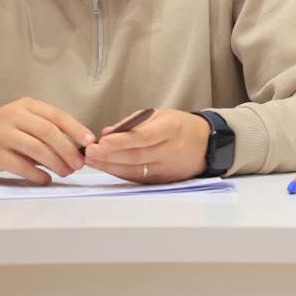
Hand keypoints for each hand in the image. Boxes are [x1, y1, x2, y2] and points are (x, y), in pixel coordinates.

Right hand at [0, 97, 94, 183]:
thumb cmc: (7, 132)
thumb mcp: (26, 122)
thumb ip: (48, 131)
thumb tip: (79, 147)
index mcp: (27, 106)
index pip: (57, 115)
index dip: (76, 129)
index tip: (90, 142)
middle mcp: (14, 116)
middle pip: (48, 132)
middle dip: (68, 149)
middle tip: (79, 164)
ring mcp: (2, 134)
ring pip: (36, 148)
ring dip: (55, 162)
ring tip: (66, 172)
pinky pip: (20, 165)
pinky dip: (36, 174)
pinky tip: (46, 179)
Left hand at [84, 108, 210, 183]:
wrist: (206, 144)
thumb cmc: (180, 126)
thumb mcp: (161, 115)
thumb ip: (133, 123)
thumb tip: (107, 133)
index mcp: (172, 129)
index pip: (144, 137)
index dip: (122, 141)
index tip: (103, 142)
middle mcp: (171, 150)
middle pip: (136, 157)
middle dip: (110, 156)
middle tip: (89, 152)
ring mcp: (167, 168)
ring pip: (134, 171)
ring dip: (110, 166)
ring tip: (92, 160)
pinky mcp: (163, 180)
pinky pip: (137, 178)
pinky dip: (119, 173)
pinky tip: (106, 168)